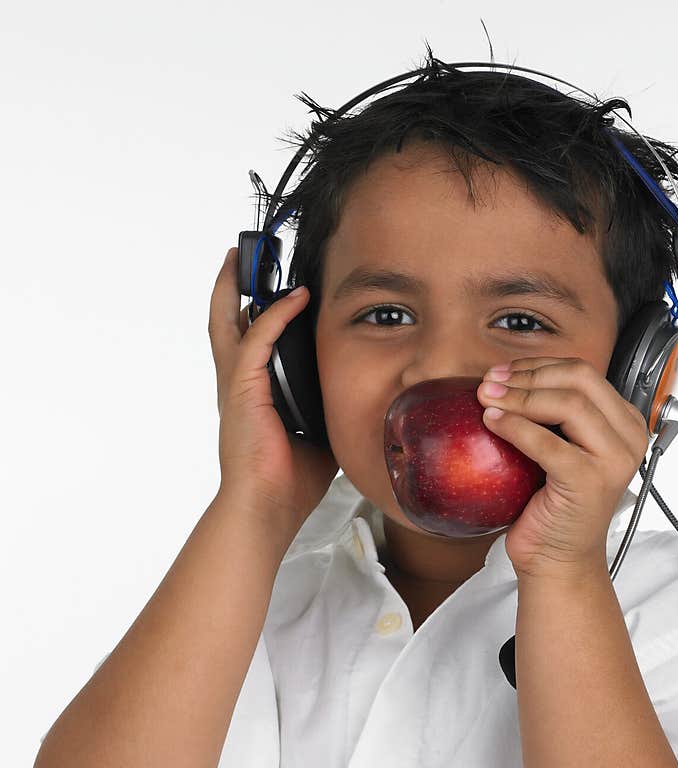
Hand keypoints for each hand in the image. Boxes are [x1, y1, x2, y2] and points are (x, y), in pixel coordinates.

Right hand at [208, 247, 337, 524]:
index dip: (254, 310)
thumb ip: (328, 409)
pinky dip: (276, 315)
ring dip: (237, 285)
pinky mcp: (241, 390)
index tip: (269, 286)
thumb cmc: (288, 482)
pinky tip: (295, 297)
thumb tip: (359, 397)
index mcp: (252, 395)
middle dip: (231, 285)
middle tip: (240, 254)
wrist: (267, 509)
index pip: (247, 341)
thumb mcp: (318, 436)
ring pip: (227, 320)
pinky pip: (257, 340)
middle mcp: (237, 384)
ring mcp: (235, 385)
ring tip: (245, 255)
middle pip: (224, 320)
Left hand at [476, 356, 649, 580]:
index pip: (584, 373)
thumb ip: (551, 415)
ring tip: (486, 399)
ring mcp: (614, 461)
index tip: (502, 372)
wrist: (558, 559)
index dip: (539, 365)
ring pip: (568, 404)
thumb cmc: (553, 506)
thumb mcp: (559, 448)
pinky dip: (515, 427)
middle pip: (579, 380)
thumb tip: (504, 376)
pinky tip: (491, 422)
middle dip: (528, 375)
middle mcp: (628, 438)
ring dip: (519, 396)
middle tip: (490, 383)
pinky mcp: (590, 481)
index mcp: (624, 423)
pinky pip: (547, 442)